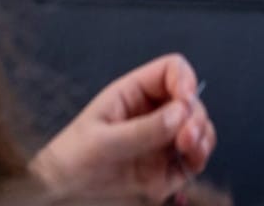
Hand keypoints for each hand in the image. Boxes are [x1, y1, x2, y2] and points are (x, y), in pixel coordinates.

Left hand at [33, 53, 213, 201]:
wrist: (60, 194)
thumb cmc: (71, 159)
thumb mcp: (103, 141)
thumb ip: (142, 129)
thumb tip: (178, 114)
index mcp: (134, 94)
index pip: (171, 71)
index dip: (184, 79)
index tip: (186, 99)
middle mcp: (153, 115)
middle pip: (190, 102)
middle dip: (195, 116)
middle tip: (186, 135)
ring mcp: (160, 142)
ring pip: (197, 130)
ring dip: (203, 136)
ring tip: (192, 148)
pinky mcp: (164, 171)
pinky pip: (191, 161)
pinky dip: (198, 160)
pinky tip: (192, 161)